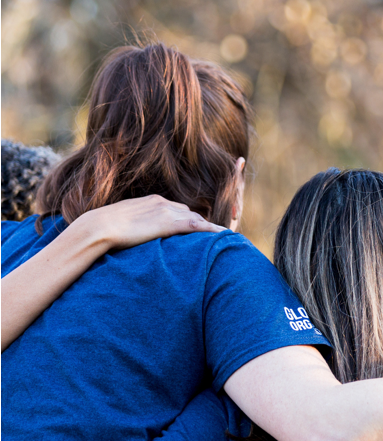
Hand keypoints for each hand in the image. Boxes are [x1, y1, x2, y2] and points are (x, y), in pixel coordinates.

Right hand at [75, 195, 226, 250]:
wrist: (99, 227)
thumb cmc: (104, 228)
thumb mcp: (124, 223)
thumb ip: (137, 225)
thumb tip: (136, 236)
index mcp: (153, 201)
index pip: (179, 210)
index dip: (191, 220)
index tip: (200, 229)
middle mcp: (163, 203)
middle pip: (192, 213)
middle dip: (204, 224)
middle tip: (219, 236)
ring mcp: (167, 211)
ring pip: (197, 219)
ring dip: (211, 229)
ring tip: (226, 239)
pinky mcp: (168, 223)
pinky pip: (196, 226)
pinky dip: (211, 230)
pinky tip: (223, 236)